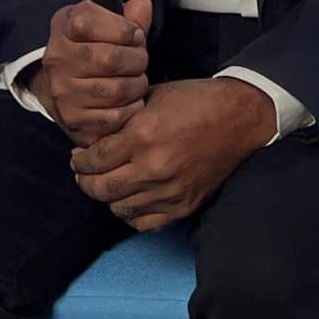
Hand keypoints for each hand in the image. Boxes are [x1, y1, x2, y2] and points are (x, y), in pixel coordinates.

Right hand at [28, 0, 153, 146]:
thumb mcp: (105, 24)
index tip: (134, 34)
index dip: (124, 29)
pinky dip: (131, 108)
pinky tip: (129, 99)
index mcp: (63, 27)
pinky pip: (115, 116)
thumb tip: (143, 4)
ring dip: (137, 85)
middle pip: (110, 59)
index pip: (91, 23)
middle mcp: (57, 59)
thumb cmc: (92, 48)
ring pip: (116, 90)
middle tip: (141, 59)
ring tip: (136, 79)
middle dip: (137, 59)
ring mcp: (62, 92)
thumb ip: (128, 16)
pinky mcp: (73, 119)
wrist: (64, 85)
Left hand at [68, 77, 276, 230]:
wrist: (241, 118)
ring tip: (109, 183)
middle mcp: (154, 167)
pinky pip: (144, 223)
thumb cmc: (197, 101)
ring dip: (108, 197)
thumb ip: (123, 118)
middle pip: (101, 189)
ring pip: (119, 208)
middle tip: (85, 173)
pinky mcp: (184, 206)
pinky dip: (132, 214)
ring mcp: (170, 190)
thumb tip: (94, 135)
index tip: (78, 157)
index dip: (80, 161)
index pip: (94, 160)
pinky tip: (132, 198)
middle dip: (86, 181)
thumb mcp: (154, 96)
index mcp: (144, 135)